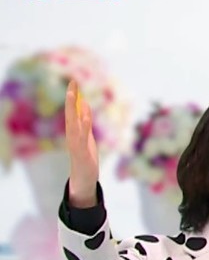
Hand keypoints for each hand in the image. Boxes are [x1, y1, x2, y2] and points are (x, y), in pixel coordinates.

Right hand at [64, 79, 99, 206]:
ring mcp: (75, 143)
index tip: (74, 81)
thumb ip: (85, 120)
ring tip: (73, 94)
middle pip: (70, 114)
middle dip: (71, 99)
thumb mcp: (87, 135)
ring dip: (72, 109)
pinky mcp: (81, 152)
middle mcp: (72, 135)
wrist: (83, 178)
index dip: (73, 96)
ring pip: (73, 123)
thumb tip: (85, 104)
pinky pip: (81, 137)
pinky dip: (82, 127)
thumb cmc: (85, 156)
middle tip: (72, 83)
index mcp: (74, 130)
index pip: (72, 110)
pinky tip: (84, 117)